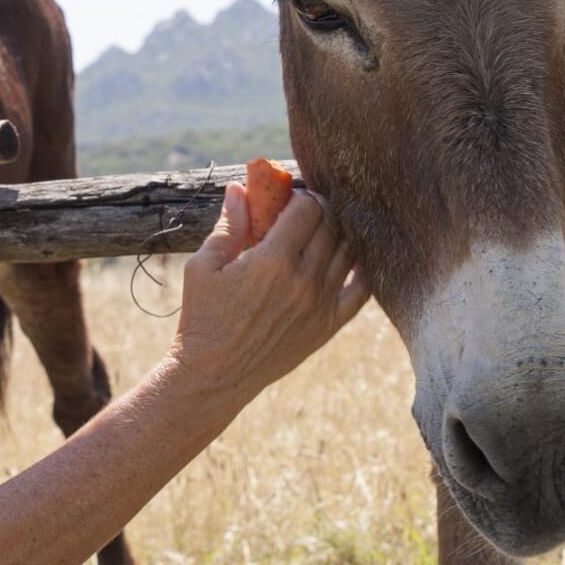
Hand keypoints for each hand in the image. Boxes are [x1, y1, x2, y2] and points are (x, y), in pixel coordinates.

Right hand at [168, 182, 370, 400]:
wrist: (215, 375)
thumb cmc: (202, 318)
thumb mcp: (203, 267)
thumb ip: (228, 225)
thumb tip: (239, 189)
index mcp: (272, 260)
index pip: (307, 208)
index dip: (301, 196)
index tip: (291, 198)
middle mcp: (303, 279)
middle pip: (331, 225)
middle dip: (320, 210)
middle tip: (306, 211)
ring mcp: (321, 304)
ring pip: (348, 251)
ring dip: (339, 233)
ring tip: (323, 231)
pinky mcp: (329, 326)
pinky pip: (362, 290)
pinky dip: (361, 269)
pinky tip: (352, 259)